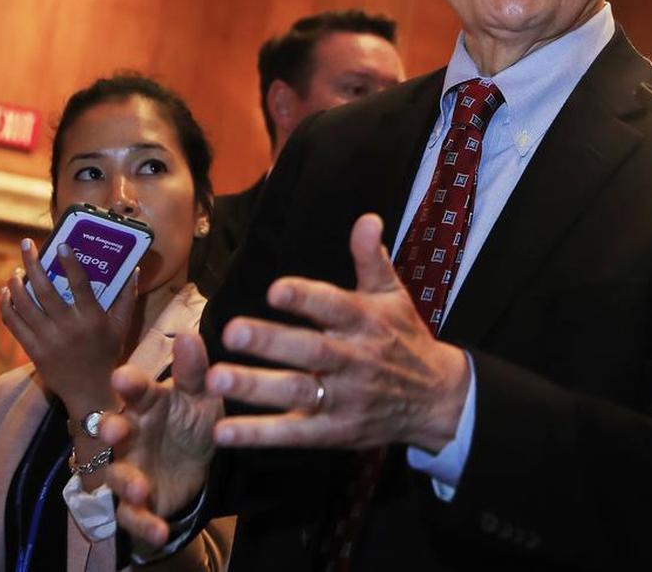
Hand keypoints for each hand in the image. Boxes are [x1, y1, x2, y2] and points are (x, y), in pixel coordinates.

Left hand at [0, 238, 136, 417]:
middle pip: (44, 289)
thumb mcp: (122, 326)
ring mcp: (47, 339)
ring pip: (24, 304)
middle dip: (32, 263)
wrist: (88, 391)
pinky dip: (7, 305)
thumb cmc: (107, 355)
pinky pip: (14, 323)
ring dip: (16, 283)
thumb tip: (133, 269)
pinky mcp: (32, 350)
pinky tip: (6, 293)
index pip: (79, 284)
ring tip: (16, 270)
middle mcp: (68, 327)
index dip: (69, 262)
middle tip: (27, 244)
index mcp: (92, 318)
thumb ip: (127, 297)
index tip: (60, 244)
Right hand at [100, 333, 222, 547]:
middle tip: (114, 428)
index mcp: (147, 403)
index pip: (134, 388)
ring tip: (140, 487)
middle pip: (114, 430)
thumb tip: (189, 335)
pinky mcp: (138, 504)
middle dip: (111, 429)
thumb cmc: (191, 422)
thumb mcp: (201, 397)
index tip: (122, 378)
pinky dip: (144, 525)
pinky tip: (159, 530)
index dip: (128, 383)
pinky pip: (135, 517)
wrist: (194, 467)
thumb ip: (194, 371)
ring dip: (126, 482)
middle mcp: (131, 434)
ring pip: (118, 475)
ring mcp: (131, 468)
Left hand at [206, 213, 469, 453]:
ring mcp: (345, 399)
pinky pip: (295, 434)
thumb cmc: (403, 338)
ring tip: (216, 378)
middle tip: (232, 331)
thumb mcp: (393, 296)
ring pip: (298, 392)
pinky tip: (224, 431)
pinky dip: (260, 434)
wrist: (435, 399)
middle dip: (272, 341)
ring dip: (257, 387)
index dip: (307, 298)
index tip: (276, 290)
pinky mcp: (336, 431)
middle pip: (311, 351)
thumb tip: (367, 218)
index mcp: (366, 322)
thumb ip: (372, 259)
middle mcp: (355, 360)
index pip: (335, 307)